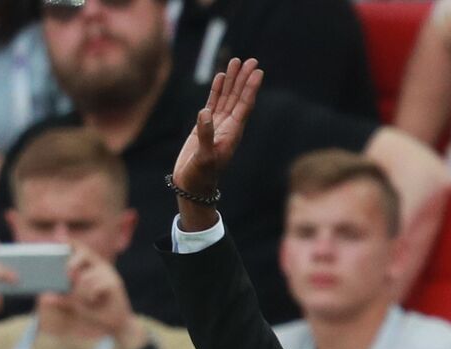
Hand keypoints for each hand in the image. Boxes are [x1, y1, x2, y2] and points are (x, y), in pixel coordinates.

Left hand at [44, 245, 137, 343]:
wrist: (114, 323)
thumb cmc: (95, 310)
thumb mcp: (75, 303)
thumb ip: (62, 297)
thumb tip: (46, 297)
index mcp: (92, 265)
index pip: (80, 248)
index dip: (70, 241)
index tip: (59, 235)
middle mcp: (101, 266)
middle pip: (83, 254)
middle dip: (71, 263)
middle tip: (67, 275)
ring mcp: (109, 273)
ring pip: (84, 278)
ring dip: (80, 293)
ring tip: (86, 301)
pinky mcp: (114, 283)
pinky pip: (93, 287)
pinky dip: (89, 297)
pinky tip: (95, 301)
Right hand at [172, 56, 262, 198]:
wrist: (193, 186)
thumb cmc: (201, 176)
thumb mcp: (204, 158)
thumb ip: (206, 136)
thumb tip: (205, 112)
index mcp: (232, 133)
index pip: (244, 106)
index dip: (251, 88)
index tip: (257, 72)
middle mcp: (229, 127)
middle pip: (239, 97)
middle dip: (244, 79)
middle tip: (251, 60)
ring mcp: (218, 125)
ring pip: (227, 97)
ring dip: (232, 80)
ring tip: (235, 61)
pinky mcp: (205, 126)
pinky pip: (214, 103)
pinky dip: (217, 89)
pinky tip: (220, 77)